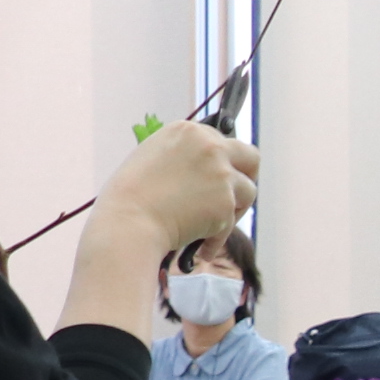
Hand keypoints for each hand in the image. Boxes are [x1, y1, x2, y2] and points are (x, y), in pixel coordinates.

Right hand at [100, 118, 258, 251]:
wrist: (129, 221)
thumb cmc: (129, 196)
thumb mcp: (153, 157)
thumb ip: (183, 158)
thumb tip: (203, 173)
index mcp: (188, 131)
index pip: (220, 141)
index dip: (220, 162)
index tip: (215, 178)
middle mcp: (210, 146)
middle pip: (250, 157)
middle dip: (247, 176)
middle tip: (237, 194)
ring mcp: (221, 174)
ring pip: (249, 191)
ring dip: (235, 209)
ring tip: (213, 225)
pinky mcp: (226, 202)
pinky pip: (231, 224)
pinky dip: (216, 238)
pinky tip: (203, 248)